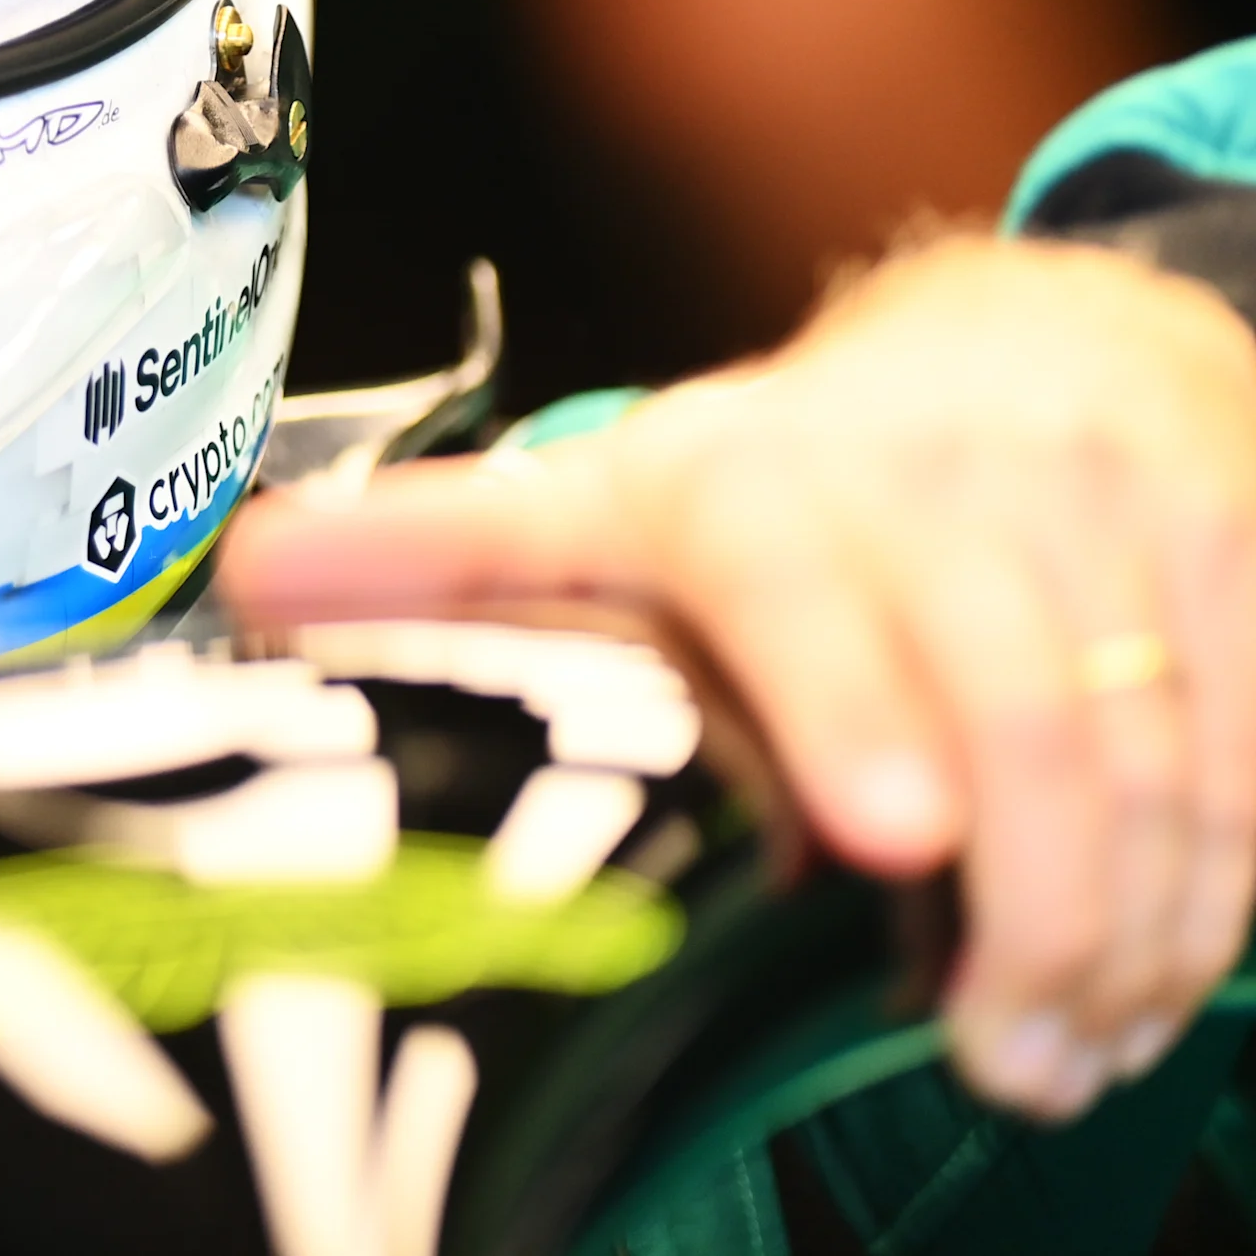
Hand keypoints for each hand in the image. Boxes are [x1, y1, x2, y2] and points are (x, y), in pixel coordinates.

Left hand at [221, 235, 1255, 1118]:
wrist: (1028, 339)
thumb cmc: (774, 473)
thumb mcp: (595, 499)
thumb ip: (437, 554)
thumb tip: (243, 574)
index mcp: (750, 475)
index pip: (799, 579)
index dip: (845, 701)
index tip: (882, 834)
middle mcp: (942, 476)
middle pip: (1022, 706)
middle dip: (1029, 905)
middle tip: (997, 1058)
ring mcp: (1106, 512)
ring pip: (1156, 753)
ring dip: (1126, 934)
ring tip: (1061, 1052)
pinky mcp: (1235, 552)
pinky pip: (1250, 749)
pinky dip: (1215, 887)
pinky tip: (1153, 981)